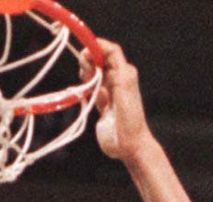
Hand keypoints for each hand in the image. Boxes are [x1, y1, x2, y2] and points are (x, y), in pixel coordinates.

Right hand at [88, 39, 151, 165]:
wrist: (128, 144)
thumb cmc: (130, 115)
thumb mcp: (124, 83)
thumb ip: (113, 63)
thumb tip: (97, 50)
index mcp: (125, 72)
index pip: (110, 51)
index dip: (98, 46)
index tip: (85, 48)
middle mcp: (117, 80)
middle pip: (100, 62)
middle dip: (90, 61)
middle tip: (84, 69)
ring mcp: (108, 94)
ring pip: (93, 76)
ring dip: (86, 75)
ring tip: (85, 82)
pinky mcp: (101, 107)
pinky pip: (90, 92)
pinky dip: (84, 89)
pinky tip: (82, 91)